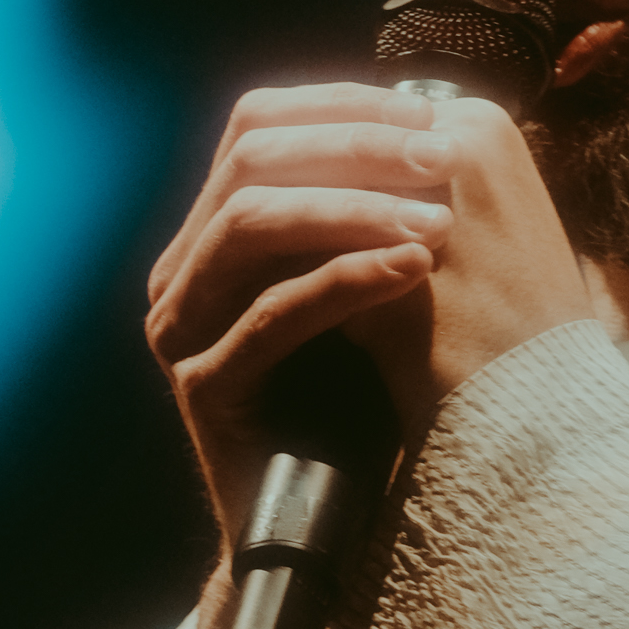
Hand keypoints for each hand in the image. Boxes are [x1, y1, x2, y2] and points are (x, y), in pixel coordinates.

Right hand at [146, 81, 588, 628]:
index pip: (258, 123)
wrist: (349, 521)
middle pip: (252, 160)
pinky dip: (347, 282)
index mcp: (217, 229)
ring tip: (438, 222)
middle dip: (354, 148)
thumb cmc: (376, 391)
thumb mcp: (379, 276)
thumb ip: (376, 200)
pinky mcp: (205, 387)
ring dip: (353, 209)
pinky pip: (270, 314)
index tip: (433, 116)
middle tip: (444, 159)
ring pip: (251, 224)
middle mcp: (185, 270)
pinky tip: (414, 271)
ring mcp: (185, 328)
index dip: (342, 106)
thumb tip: (430, 108)